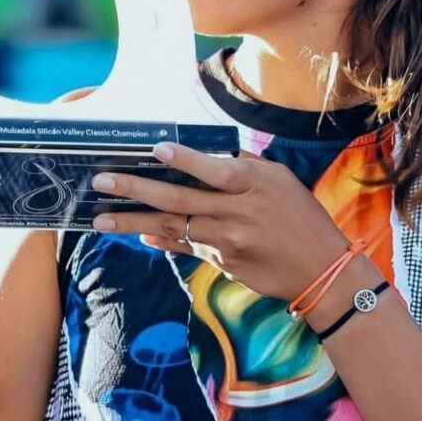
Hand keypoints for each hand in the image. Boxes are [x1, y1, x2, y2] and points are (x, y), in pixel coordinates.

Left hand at [90, 142, 350, 303]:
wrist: (321, 271)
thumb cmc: (302, 216)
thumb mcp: (280, 180)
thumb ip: (242, 167)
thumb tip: (204, 158)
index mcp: (254, 185)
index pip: (214, 171)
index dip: (185, 160)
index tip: (155, 149)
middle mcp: (236, 214)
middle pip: (179, 200)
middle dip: (136, 189)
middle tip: (101, 181)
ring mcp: (226, 243)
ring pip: (172, 227)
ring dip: (133, 222)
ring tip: (100, 218)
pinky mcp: (222, 263)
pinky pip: (185, 248)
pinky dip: (161, 240)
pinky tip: (139, 235)